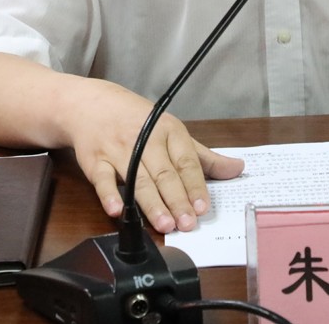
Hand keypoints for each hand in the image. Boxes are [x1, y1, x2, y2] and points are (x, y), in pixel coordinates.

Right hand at [66, 80, 243, 233]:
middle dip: (176, 200)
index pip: (185, 161)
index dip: (195, 185)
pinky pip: (102, 179)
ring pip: (138, 179)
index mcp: (168, 131)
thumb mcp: (172, 131)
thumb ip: (203, 156)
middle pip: (163, 173)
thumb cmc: (136, 120)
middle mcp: (144, 139)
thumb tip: (237, 168)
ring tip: (164, 225)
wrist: (91, 103)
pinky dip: (109, 194)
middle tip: (187, 224)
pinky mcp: (95, 160)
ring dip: (151, 204)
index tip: (203, 207)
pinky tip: (117, 210)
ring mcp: (118, 150)